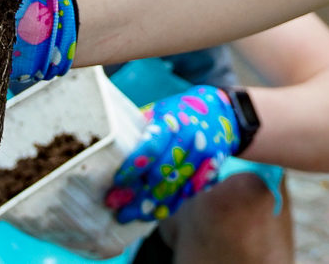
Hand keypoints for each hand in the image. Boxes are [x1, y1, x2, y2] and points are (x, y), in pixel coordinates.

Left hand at [105, 86, 240, 221]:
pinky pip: (189, 192)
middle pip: (162, 174)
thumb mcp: (160, 112)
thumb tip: (108, 151)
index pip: (151, 147)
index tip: (117, 182)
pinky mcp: (212, 167)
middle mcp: (189, 137)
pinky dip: (171, 205)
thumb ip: (140, 130)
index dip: (133, 167)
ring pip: (175, 187)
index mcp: (171, 121)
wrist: (220, 112)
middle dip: (138, 194)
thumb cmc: (179, 113)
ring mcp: (203, 154)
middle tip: (117, 207)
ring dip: (152, 205)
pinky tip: (154, 213)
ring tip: (132, 215)